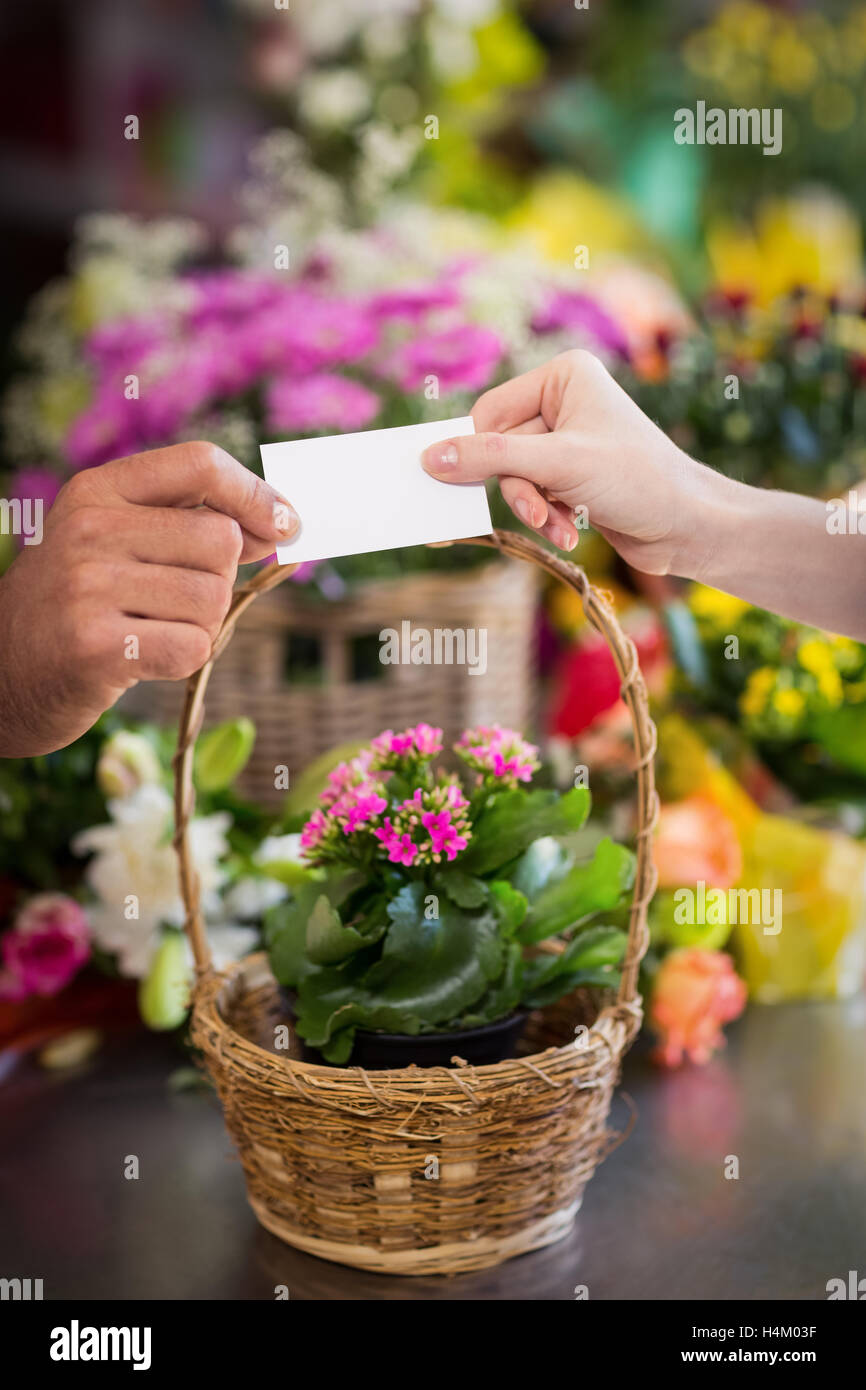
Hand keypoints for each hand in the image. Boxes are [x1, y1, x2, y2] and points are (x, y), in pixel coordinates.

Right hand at [0, 442, 298, 755]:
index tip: (286, 525)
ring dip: (200, 625)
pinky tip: (142, 658)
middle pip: (220, 540)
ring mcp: (89, 587)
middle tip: (171, 603)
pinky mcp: (96, 647)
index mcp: (97, 491)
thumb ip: (188, 524)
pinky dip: (184, 659)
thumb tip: (281, 525)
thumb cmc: (78, 606)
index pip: (201, 464)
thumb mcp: (115, 543)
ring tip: (149, 630)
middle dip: (218, 580)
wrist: (1, 673)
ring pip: (213, 599)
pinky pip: (193, 647)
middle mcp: (89, 529)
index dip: (257, 494)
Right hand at [423, 349, 865, 640]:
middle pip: (500, 448)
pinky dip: (546, 516)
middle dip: (520, 488)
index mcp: (563, 375)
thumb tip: (430, 459)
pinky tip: (569, 531)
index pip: (490, 413)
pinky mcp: (573, 475)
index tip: (479, 484)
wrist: (688, 527)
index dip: (487, 452)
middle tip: (540, 512)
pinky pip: (534, 494)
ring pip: (514, 477)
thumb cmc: (636, 481)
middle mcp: (564, 400)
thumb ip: (491, 458)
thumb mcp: (557, 465)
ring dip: (534, 508)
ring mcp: (568, 439)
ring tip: (560, 528)